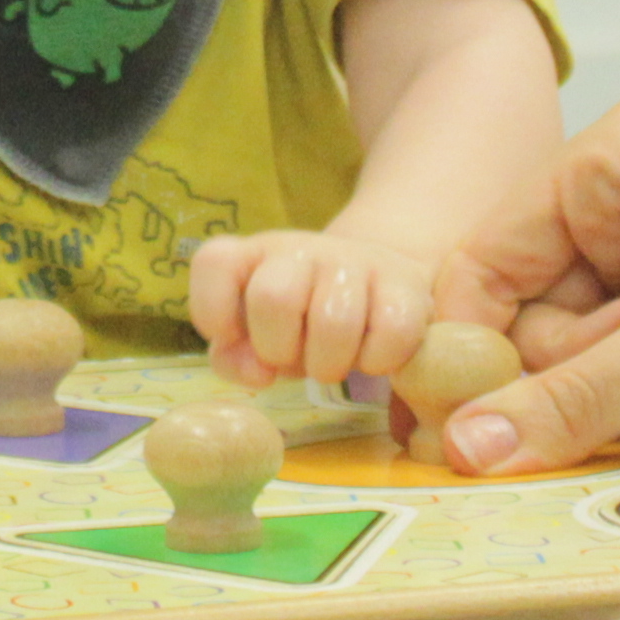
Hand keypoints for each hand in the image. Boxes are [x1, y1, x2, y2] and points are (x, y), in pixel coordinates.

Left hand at [188, 226, 450, 388]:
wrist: (379, 287)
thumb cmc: (304, 322)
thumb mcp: (259, 340)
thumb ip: (236, 359)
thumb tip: (258, 371)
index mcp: (254, 256)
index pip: (214, 262)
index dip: (215, 312)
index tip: (235, 337)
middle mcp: (299, 248)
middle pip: (274, 297)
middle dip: (280, 348)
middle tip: (296, 358)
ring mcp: (353, 260)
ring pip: (334, 320)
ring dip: (331, 363)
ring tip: (334, 362)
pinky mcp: (405, 281)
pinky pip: (391, 332)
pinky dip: (378, 361)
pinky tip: (374, 356)